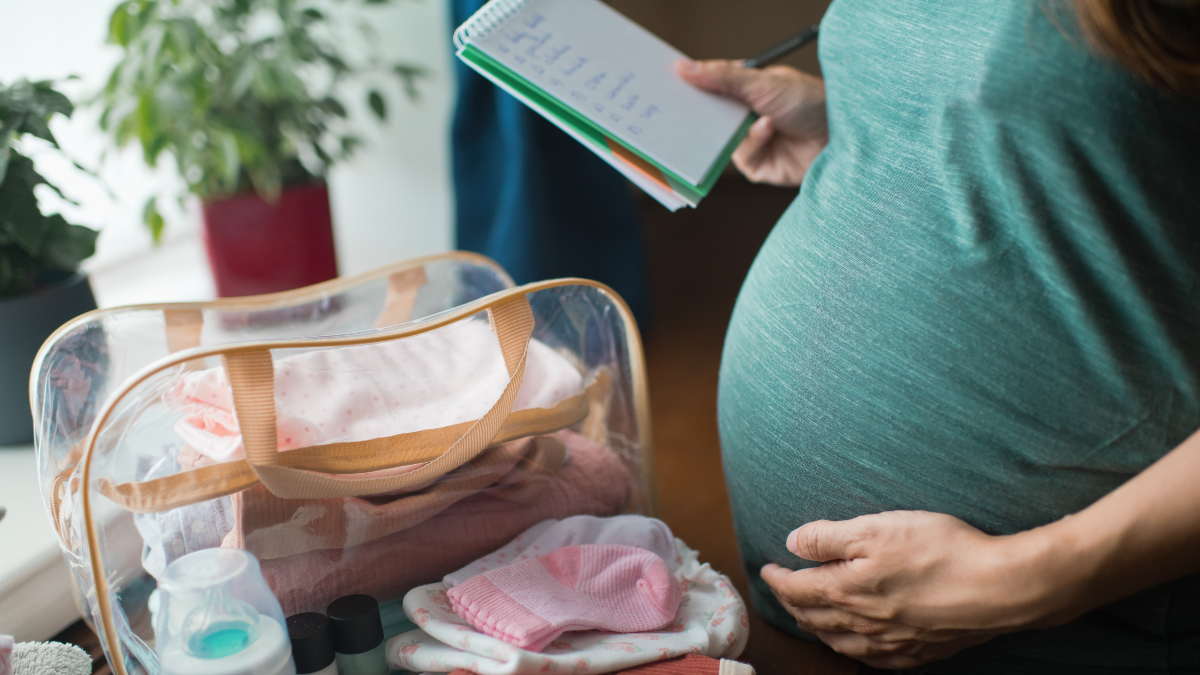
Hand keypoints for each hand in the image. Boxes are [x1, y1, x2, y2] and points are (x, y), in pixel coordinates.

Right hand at [675, 59, 827, 186]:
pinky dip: (752, 144)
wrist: (841, 135)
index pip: (708, 88)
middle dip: (699, 116)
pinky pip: (741, 159)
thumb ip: (721, 77)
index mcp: (744, 89)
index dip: (689, 88)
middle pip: (709, 118)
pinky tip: (769, 131)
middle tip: (680, 112)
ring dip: (734, 131)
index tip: (666, 86)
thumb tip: (683, 66)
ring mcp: (752, 141)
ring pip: (720, 142)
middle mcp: (745, 115)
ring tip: (753, 118)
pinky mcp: (760, 167)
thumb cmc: (810, 101)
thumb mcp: (761, 82)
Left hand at [761, 511, 1066, 668]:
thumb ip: (829, 537)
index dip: (778, 579)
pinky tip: (858, 645)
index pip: (798, 589)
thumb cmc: (939, 550)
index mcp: (847, 591)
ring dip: (818, 628)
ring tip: (810, 617)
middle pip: (814, 618)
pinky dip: (854, 649)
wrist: (1000, 588)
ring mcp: (892, 643)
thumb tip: (792, 543)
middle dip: (792, 604)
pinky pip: (874, 658)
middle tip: (783, 590)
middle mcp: (864, 623)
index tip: (767, 569)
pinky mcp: (920, 651)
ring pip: (840, 642)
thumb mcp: (877, 528)